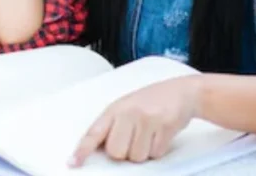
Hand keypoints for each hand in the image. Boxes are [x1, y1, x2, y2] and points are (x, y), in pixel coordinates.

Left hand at [70, 75, 202, 166]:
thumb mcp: (126, 107)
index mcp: (115, 109)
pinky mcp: (165, 127)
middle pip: (116, 152)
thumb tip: (99, 150)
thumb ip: (112, 125)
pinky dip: (157, 149)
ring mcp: (147, 119)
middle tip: (133, 139)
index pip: (94, 132)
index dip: (83, 149)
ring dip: (143, 152)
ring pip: (137, 157)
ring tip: (149, 134)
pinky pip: (155, 154)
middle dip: (124, 153)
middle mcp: (129, 113)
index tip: (73, 162)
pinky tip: (160, 134)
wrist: (182, 92)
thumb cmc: (151, 101)